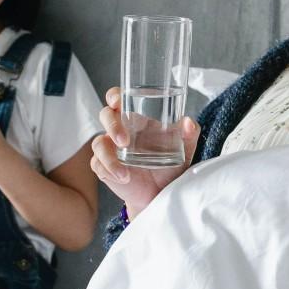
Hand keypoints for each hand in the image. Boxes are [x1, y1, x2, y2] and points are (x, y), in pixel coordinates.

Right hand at [90, 87, 199, 218]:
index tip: (118, 101)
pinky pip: (99, 164)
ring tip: (125, 169)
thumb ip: (190, 133)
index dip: (115, 96)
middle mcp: (120, 130)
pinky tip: (125, 177)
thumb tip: (189, 123)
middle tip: (124, 140)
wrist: (161, 193)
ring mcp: (110, 149)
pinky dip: (110, 170)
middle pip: (105, 116)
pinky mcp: (105, 167)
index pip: (119, 99)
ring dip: (108, 154)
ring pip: (99, 143)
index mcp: (136, 119)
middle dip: (112, 125)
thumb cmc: (170, 165)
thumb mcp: (185, 148)